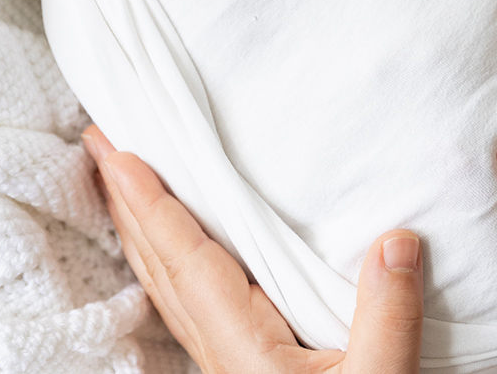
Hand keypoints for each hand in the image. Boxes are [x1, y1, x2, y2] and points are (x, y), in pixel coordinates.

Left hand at [82, 125, 424, 373]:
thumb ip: (386, 315)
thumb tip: (397, 239)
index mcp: (241, 346)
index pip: (184, 259)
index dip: (149, 204)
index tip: (117, 154)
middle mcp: (220, 346)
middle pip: (157, 263)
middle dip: (125, 202)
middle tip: (99, 145)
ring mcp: (224, 355)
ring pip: (163, 280)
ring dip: (138, 226)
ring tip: (120, 181)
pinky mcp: (240, 360)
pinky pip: (184, 294)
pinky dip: (164, 256)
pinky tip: (168, 247)